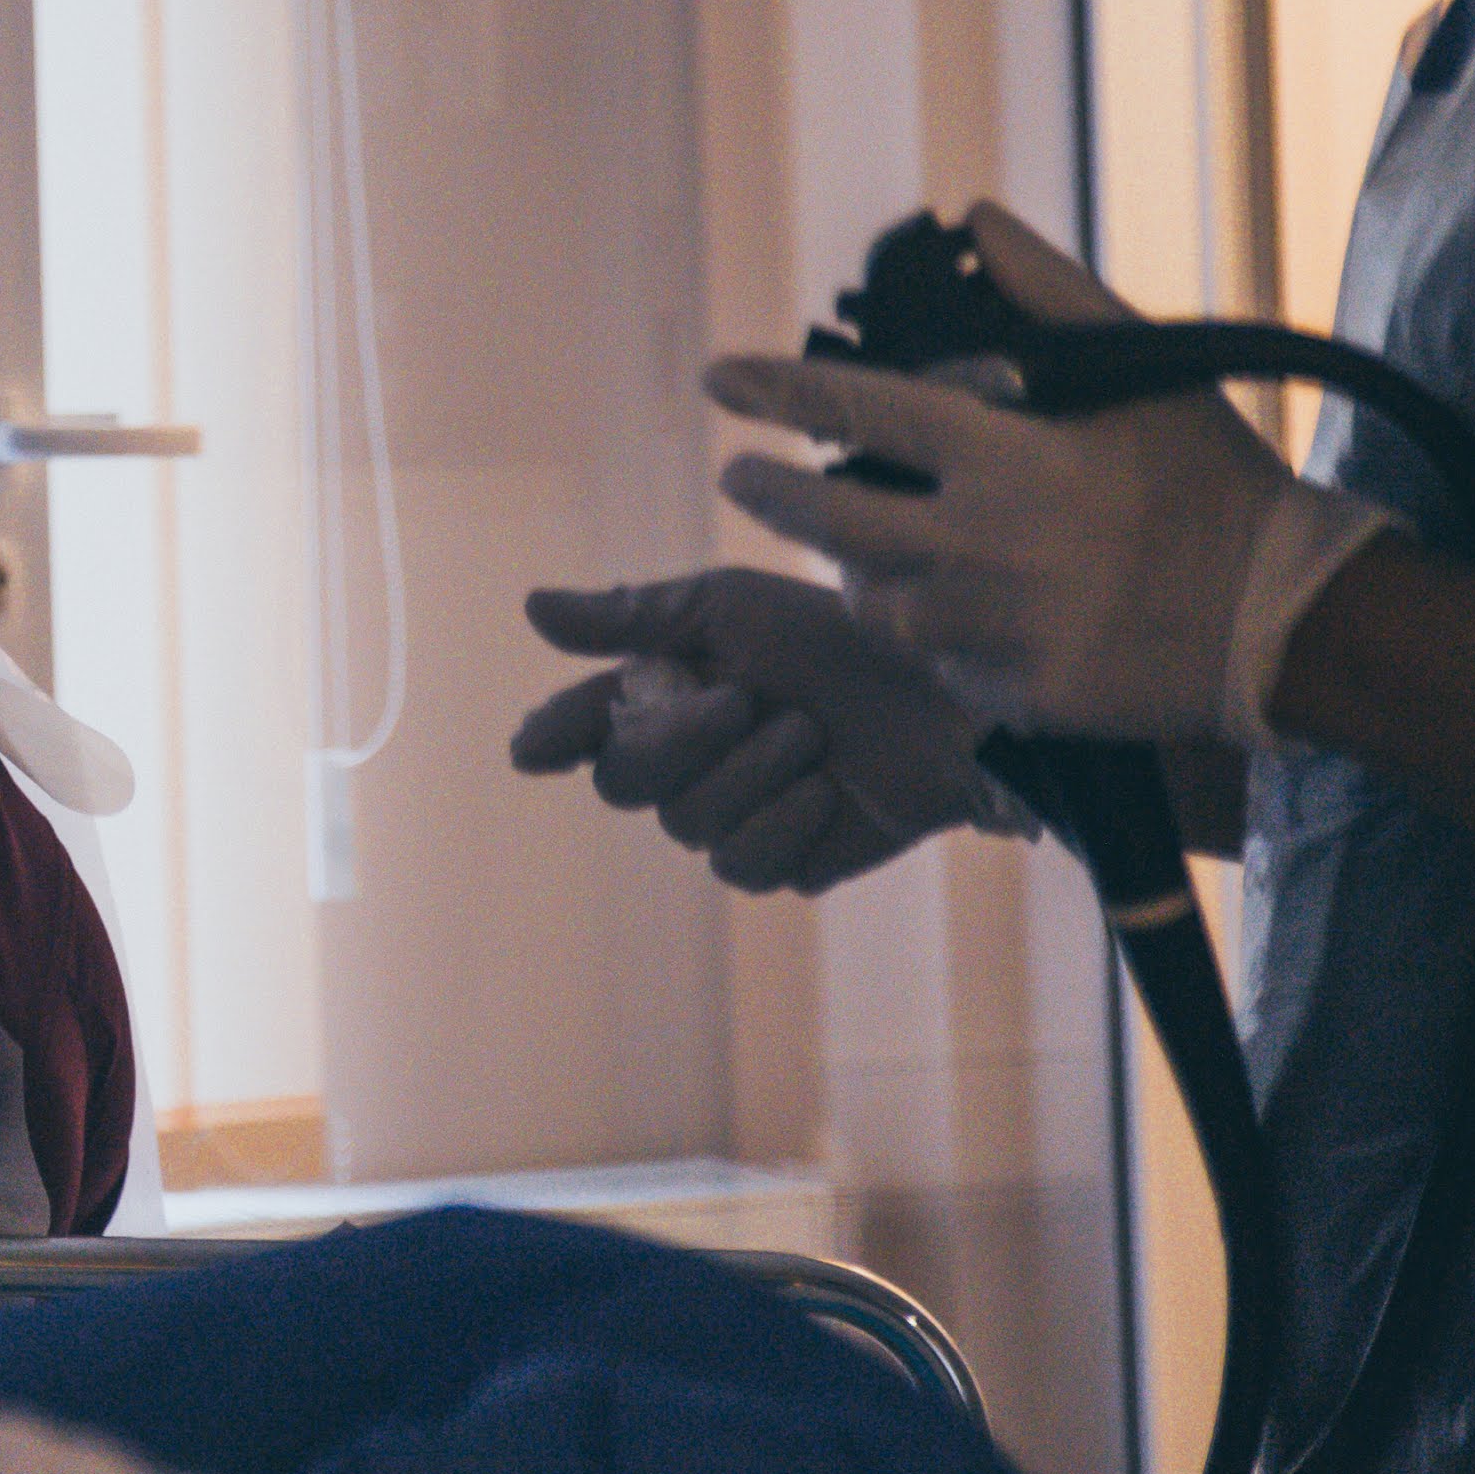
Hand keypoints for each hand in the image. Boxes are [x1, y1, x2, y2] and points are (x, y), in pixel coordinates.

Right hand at [511, 566, 1021, 891]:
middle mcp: (684, 761)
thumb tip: (529, 608)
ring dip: (752, 775)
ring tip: (812, 737)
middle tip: (744, 700)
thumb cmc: (839, 638)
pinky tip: (825, 794)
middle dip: (681, 740)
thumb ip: (630, 617)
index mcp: (662, 694)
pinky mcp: (783, 862)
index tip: (533, 749)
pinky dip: (784, 824)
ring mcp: (730, 817)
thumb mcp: (730, 609)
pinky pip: (743, 865)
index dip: (552, 737)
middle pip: (623, 780)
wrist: (945, 700)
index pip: (580, 725)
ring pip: (686, 824)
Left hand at [703, 202, 1389, 746]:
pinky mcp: (1015, 697)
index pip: (858, 412)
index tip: (717, 379)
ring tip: (865, 551)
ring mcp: (996, 629)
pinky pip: (936, 666)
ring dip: (859, 574)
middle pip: (829, 524)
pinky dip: (932, 637)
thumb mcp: (1144, 374)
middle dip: (769, 496)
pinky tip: (956, 615)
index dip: (779, 391)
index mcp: (1008, 458)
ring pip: (874, 605)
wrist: (1293, 622)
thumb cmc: (1214, 484)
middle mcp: (985, 545)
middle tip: (737, 474)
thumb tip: (976, 219)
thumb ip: (1049, 293)